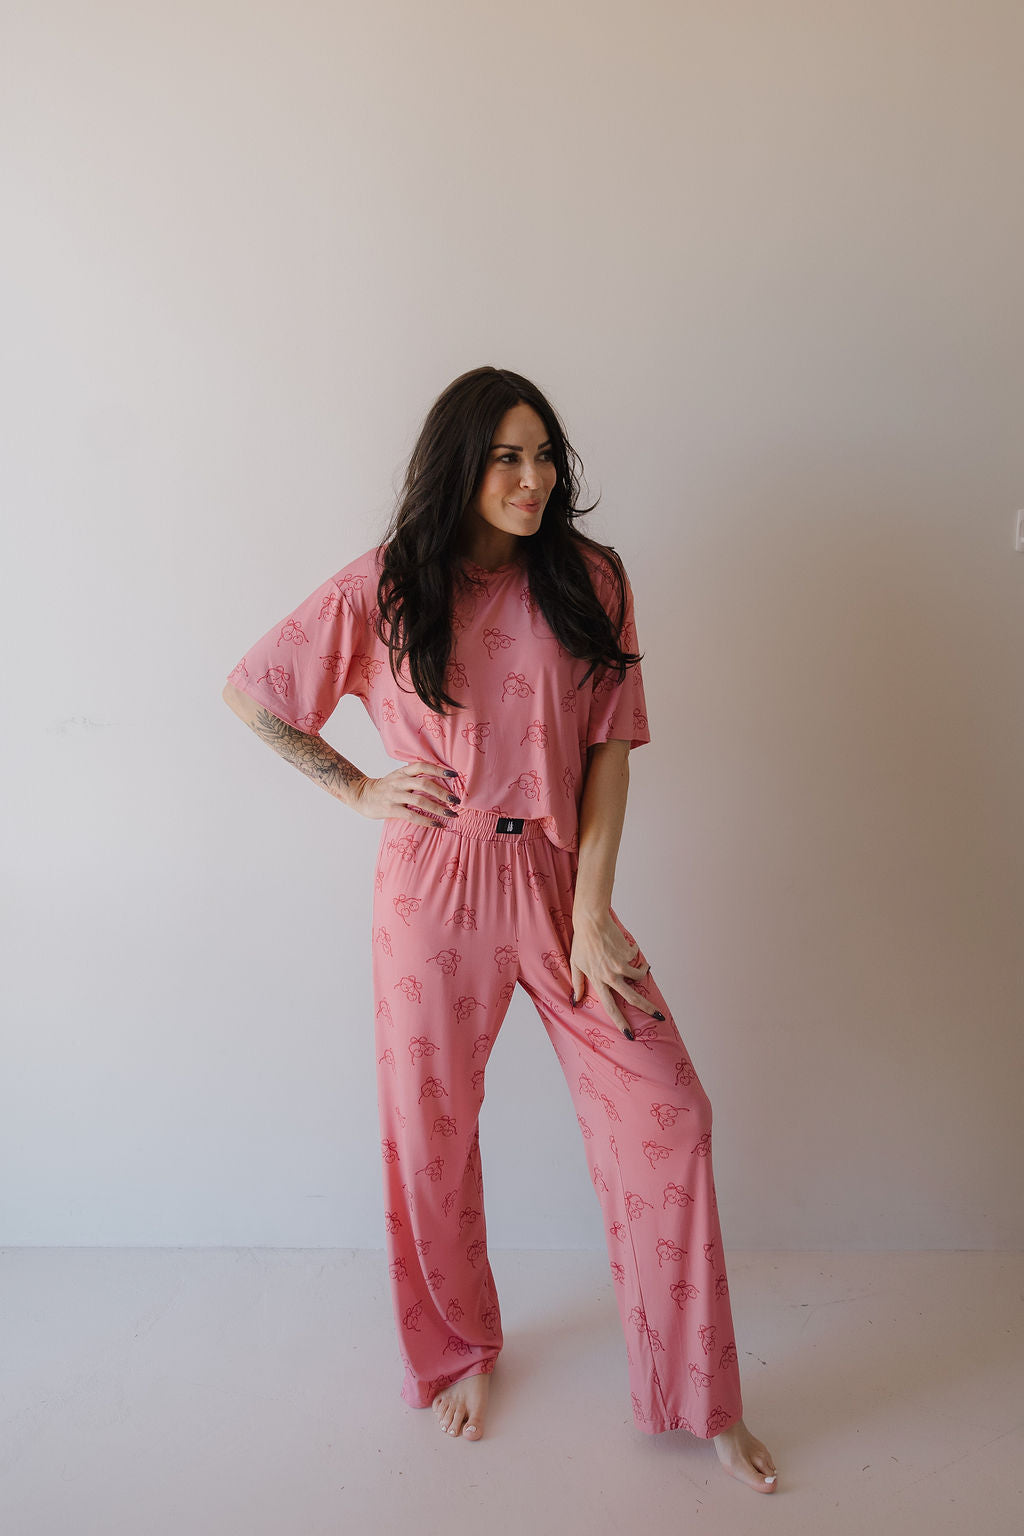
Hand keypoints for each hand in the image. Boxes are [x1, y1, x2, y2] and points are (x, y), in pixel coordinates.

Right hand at [354, 760, 459, 824]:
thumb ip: (414, 777)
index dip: (439, 769)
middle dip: (443, 792)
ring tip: (452, 814)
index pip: (422, 766)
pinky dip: (427, 820)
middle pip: (425, 784)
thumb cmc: (385, 788)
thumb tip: (439, 779)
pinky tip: (438, 824)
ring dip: (439, 808)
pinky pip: (412, 815)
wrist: (361, 795)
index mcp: (402, 772)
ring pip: (420, 800)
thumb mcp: (397, 777)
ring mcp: (394, 796)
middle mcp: (399, 782)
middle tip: (457, 800)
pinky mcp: (391, 809)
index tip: (455, 775)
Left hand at [569, 910, 660, 1036]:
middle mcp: (611, 976)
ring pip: (639, 976)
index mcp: (599, 981)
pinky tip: (627, 948)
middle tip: (660, 1016)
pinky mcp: (628, 953)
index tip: (630, 1035)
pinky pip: (637, 958)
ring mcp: (621, 965)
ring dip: (643, 972)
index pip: (611, 1008)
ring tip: (643, 968)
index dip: (621, 1023)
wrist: (592, 921)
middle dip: (648, 1009)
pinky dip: (635, 954)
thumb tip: (576, 1000)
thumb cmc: (582, 943)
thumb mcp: (576, 964)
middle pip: (633, 998)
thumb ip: (578, 983)